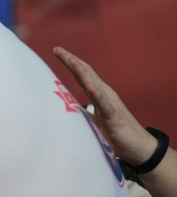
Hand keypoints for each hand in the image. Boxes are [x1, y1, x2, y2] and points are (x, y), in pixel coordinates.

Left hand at [53, 47, 156, 165]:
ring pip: (93, 84)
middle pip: (86, 74)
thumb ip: (82, 112)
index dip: (71, 62)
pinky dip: (97, 94)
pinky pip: (104, 104)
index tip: (57, 50)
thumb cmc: (114, 134)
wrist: (138, 148)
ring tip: (71, 60)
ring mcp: (110, 104)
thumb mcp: (93, 120)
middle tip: (57, 49)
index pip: (83, 74)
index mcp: (98, 94)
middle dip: (71, 61)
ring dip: (82, 72)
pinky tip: (90, 86)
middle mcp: (104, 94)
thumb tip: (65, 110)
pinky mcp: (114, 116)